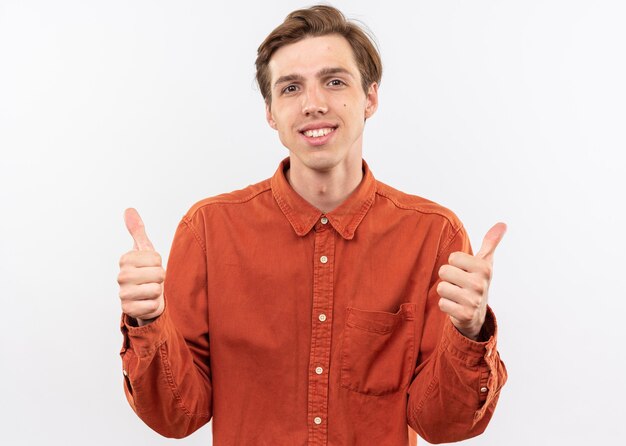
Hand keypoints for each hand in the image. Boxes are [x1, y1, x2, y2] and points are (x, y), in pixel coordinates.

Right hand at [117, 208, 164, 325]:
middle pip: (159, 273)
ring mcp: (123, 294)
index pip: (156, 258)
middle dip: (160, 278)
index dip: (159, 263)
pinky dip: (154, 305)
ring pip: (156, 290)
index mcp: (125, 259)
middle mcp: (121, 276)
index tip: (151, 266)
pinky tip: (147, 303)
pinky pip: (153, 306)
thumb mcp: (144, 249)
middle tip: (152, 280)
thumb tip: (129, 209)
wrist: (144, 297)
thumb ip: (137, 230)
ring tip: (150, 291)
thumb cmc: (146, 271)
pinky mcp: (129, 310)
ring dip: (158, 292)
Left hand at [436, 223, 506, 339]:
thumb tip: (502, 224)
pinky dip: (446, 305)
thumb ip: (490, 242)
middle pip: (444, 271)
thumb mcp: (485, 262)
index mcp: (484, 268)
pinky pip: (441, 304)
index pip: (453, 257)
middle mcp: (480, 284)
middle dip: (448, 278)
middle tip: (459, 284)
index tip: (465, 271)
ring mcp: (473, 301)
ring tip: (457, 295)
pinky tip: (456, 306)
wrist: (477, 314)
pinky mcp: (464, 315)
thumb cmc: (477, 282)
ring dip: (446, 292)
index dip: (455, 264)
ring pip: (441, 288)